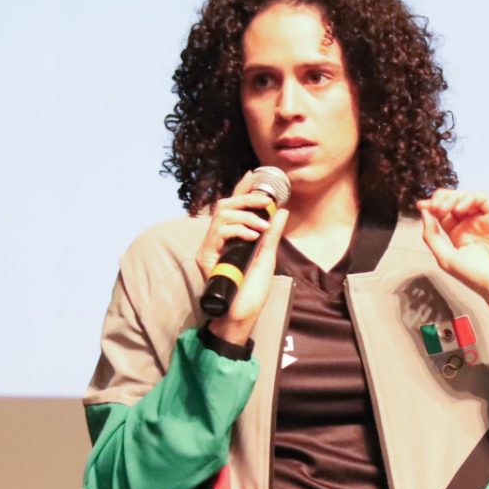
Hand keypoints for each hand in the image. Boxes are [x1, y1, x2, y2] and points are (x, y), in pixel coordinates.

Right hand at [197, 169, 288, 343]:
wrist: (243, 314)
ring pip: (221, 214)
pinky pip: (218, 231)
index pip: (234, 206)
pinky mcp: (205, 257)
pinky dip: (238, 229)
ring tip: (262, 226)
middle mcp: (218, 239)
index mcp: (232, 237)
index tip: (254, 174)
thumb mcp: (267, 256)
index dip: (242, 188)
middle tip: (267, 200)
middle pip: (224, 204)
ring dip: (246, 215)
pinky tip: (253, 236)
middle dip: (247, 197)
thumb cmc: (252, 290)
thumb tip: (282, 210)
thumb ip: (273, 234)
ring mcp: (210, 247)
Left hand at [417, 189, 488, 336]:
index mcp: (458, 234)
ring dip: (453, 197)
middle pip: (453, 201)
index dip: (432, 206)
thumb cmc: (475, 276)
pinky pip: (483, 199)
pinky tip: (460, 208)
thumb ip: (431, 235)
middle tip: (434, 206)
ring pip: (467, 197)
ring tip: (444, 207)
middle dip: (441, 199)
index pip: (443, 213)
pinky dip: (470, 198)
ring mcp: (484, 220)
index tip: (421, 205)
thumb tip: (424, 213)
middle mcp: (471, 225)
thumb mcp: (444, 257)